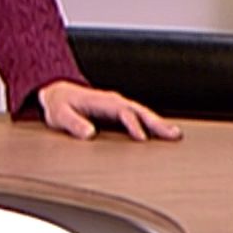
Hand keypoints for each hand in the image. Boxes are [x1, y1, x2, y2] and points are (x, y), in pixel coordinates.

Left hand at [37, 80, 181, 142]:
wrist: (57, 93)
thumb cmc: (58, 105)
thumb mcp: (59, 114)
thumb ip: (72, 123)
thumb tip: (89, 134)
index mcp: (101, 101)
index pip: (122, 112)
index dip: (132, 124)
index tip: (142, 138)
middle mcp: (113, 101)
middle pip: (139, 110)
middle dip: (156, 122)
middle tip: (173, 134)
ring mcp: (118, 105)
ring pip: (143, 112)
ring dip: (159, 123)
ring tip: (175, 135)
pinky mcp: (119, 111)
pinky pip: (139, 116)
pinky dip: (152, 124)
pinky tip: (163, 133)